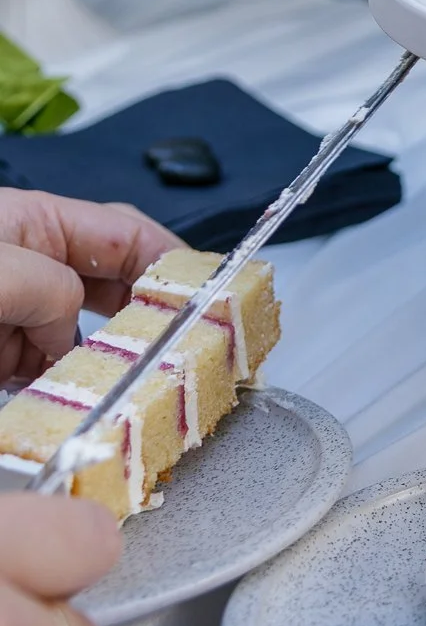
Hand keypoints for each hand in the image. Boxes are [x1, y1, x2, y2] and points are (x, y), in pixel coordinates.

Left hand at [0, 190, 181, 383]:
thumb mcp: (0, 269)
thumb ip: (52, 289)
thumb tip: (74, 333)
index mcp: (38, 224)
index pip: (126, 235)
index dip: (170, 261)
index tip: (205, 295)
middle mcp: (35, 268)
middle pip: (115, 288)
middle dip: (148, 316)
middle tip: (179, 345)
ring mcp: (21, 315)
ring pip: (85, 339)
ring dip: (105, 362)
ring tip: (127, 380)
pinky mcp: (5, 356)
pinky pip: (52, 373)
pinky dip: (67, 390)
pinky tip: (73, 401)